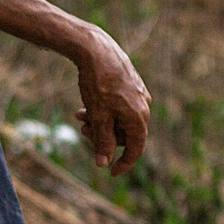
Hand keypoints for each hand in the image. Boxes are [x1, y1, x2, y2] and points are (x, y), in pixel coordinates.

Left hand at [74, 29, 150, 175]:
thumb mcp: (98, 117)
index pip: (135, 149)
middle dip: (103, 137)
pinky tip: (85, 107)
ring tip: (80, 117)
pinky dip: (103, 111)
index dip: (124, 164)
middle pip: (124, 134)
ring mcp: (138, 95)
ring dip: (100, 123)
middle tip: (83, 131)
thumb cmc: (98, 84)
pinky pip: (118, 107)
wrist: (97, 50)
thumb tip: (103, 163)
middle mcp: (143, 107)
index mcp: (139, 118)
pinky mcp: (131, 86)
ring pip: (119, 120)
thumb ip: (103, 141)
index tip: (111, 173)